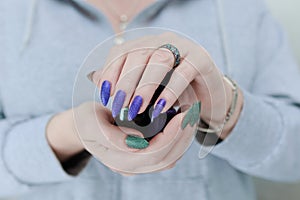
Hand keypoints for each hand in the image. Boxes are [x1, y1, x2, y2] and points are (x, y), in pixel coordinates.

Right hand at [74, 101, 196, 174]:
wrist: (83, 127)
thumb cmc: (86, 122)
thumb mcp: (91, 123)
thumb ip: (111, 136)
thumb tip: (138, 142)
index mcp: (117, 160)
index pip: (152, 153)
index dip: (171, 136)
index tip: (182, 115)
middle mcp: (130, 167)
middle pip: (165, 158)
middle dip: (182, 136)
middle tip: (193, 114)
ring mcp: (138, 164)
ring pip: (169, 159)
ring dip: (183, 139)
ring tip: (191, 118)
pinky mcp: (143, 157)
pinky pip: (166, 154)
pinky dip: (178, 141)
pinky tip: (182, 125)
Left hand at [92, 32, 242, 138]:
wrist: (209, 96)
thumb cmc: (174, 92)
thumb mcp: (148, 88)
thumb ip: (126, 83)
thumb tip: (98, 82)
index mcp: (148, 44)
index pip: (122, 51)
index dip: (110, 72)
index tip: (105, 95)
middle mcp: (164, 41)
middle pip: (138, 54)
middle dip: (125, 82)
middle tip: (120, 107)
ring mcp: (185, 47)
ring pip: (159, 59)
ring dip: (144, 86)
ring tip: (136, 109)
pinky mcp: (202, 59)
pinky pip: (183, 72)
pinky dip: (169, 92)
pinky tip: (159, 109)